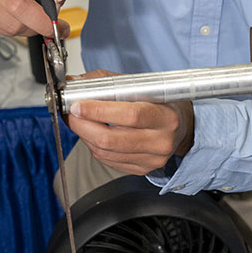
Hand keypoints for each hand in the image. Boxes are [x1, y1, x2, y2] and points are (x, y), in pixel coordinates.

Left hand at [67, 71, 192, 175]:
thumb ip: (108, 82)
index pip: (130, 115)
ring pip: (105, 152)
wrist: (180, 128)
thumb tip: (76, 83)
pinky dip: (94, 147)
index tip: (78, 104)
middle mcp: (161, 141)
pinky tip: (92, 135)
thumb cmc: (160, 105)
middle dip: (83, 126)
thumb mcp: (141, 87)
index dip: (99, 110)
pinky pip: (108, 161)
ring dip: (85, 136)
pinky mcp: (141, 170)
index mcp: (165, 117)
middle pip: (112, 139)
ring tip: (78, 122)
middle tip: (71, 114)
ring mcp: (151, 159)